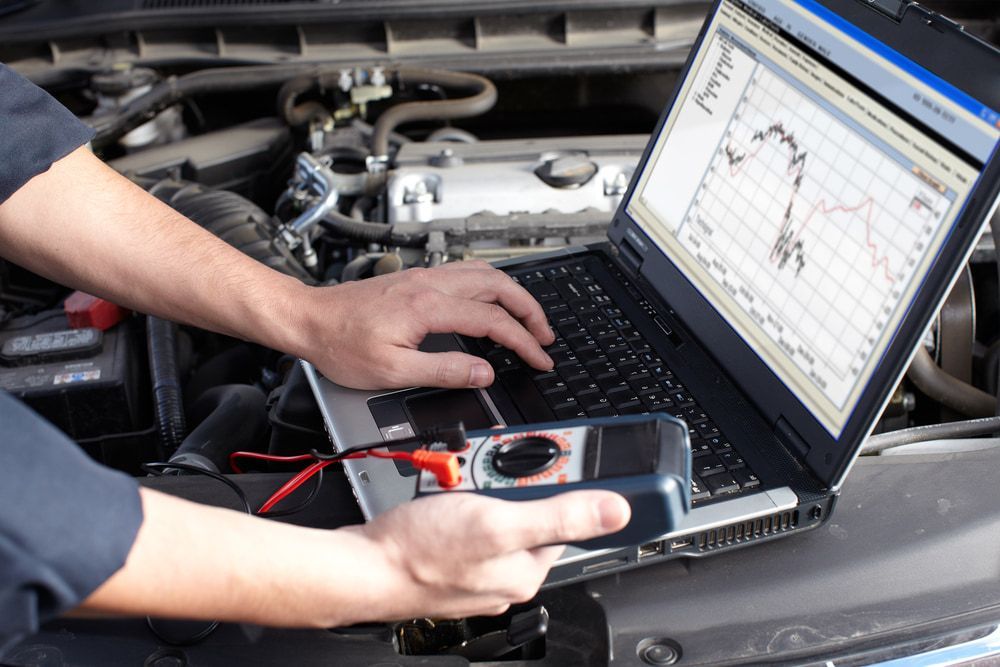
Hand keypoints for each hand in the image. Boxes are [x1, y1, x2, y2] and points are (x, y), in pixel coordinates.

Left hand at [297, 260, 555, 389]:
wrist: (309, 319)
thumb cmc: (341, 345)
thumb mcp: (393, 371)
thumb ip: (444, 370)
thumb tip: (484, 373)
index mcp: (428, 306)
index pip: (492, 320)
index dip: (523, 341)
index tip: (540, 358)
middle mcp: (430, 283)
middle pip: (498, 285)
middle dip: (530, 310)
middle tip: (545, 336)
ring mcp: (424, 277)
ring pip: (484, 273)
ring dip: (513, 294)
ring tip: (528, 318)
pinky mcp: (416, 279)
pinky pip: (466, 273)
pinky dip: (491, 287)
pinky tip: (492, 302)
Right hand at [346, 490, 630, 619]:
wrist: (361, 567)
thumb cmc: (421, 551)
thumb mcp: (499, 522)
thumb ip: (559, 515)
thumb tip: (616, 512)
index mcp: (527, 570)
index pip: (564, 518)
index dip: (559, 483)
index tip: (550, 458)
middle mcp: (506, 574)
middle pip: (527, 509)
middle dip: (507, 481)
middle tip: (484, 472)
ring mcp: (476, 566)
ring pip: (494, 509)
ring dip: (479, 485)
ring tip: (457, 483)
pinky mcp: (451, 557)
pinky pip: (467, 518)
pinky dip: (458, 499)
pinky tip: (443, 495)